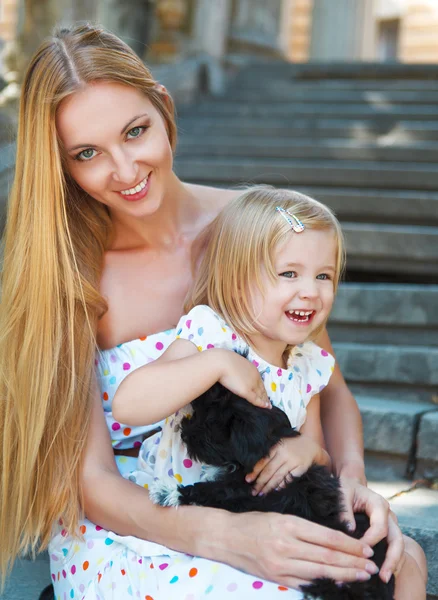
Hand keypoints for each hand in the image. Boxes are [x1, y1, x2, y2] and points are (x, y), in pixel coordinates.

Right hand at [216, 350, 269, 408]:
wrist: (221, 362)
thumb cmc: (224, 361)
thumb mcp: (235, 364)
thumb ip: (238, 368)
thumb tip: (234, 371)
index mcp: (252, 369)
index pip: (260, 381)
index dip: (262, 387)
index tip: (264, 392)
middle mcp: (254, 376)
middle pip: (262, 388)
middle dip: (265, 395)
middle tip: (268, 401)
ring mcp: (251, 384)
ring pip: (261, 394)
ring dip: (265, 400)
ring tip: (268, 406)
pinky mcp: (246, 391)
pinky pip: (256, 399)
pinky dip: (262, 404)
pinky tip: (266, 407)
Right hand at [220, 511, 378, 589]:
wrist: (225, 536)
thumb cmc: (253, 522)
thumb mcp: (280, 516)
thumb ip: (304, 528)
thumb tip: (334, 539)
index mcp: (289, 525)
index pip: (327, 537)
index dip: (350, 545)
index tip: (366, 549)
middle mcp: (286, 545)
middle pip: (327, 556)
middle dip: (353, 562)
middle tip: (371, 566)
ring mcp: (281, 564)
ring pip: (320, 571)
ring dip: (344, 575)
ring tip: (361, 576)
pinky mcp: (276, 577)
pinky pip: (305, 582)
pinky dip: (323, 583)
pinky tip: (337, 584)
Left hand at [245, 435, 327, 494]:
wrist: (311, 444)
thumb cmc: (291, 445)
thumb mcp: (280, 444)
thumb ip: (270, 455)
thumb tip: (257, 472)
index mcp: (277, 447)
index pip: (264, 461)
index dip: (255, 471)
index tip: (248, 480)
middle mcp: (284, 454)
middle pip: (269, 471)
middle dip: (260, 482)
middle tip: (253, 491)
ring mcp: (293, 461)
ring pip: (278, 477)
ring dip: (269, 486)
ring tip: (262, 493)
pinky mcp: (301, 468)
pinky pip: (289, 479)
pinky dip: (282, 485)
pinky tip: (276, 489)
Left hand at [338, 477, 404, 583]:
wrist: (351, 484)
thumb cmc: (345, 488)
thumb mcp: (342, 493)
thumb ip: (345, 510)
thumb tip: (350, 530)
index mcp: (378, 504)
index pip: (380, 527)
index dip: (370, 541)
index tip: (358, 551)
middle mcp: (388, 515)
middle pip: (396, 539)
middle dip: (392, 559)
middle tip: (382, 576)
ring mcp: (390, 524)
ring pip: (398, 545)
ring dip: (393, 563)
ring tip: (384, 578)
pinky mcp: (387, 532)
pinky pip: (392, 547)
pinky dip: (389, 560)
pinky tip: (381, 573)